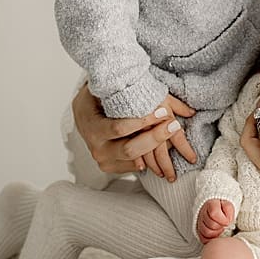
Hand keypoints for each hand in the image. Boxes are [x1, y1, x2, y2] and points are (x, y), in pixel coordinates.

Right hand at [71, 83, 197, 175]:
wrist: (84, 114)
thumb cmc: (99, 98)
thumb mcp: (110, 91)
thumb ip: (137, 92)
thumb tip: (174, 96)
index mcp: (93, 129)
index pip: (119, 129)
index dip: (143, 122)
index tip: (163, 113)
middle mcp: (98, 149)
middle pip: (130, 150)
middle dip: (155, 138)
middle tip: (174, 125)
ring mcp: (106, 161)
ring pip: (137, 162)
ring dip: (159, 151)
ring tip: (175, 137)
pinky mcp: (114, 167)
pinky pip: (138, 166)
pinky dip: (154, 158)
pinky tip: (168, 146)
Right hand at [197, 199, 234, 242]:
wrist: (216, 208)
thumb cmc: (222, 207)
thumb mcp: (228, 205)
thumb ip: (229, 211)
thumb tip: (227, 222)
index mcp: (211, 204)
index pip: (214, 213)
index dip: (222, 220)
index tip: (227, 222)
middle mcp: (203, 213)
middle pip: (211, 224)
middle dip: (220, 227)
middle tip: (224, 226)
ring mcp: (199, 222)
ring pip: (206, 233)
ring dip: (216, 233)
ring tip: (221, 230)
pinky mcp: (199, 230)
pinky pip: (203, 238)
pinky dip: (211, 239)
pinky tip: (216, 235)